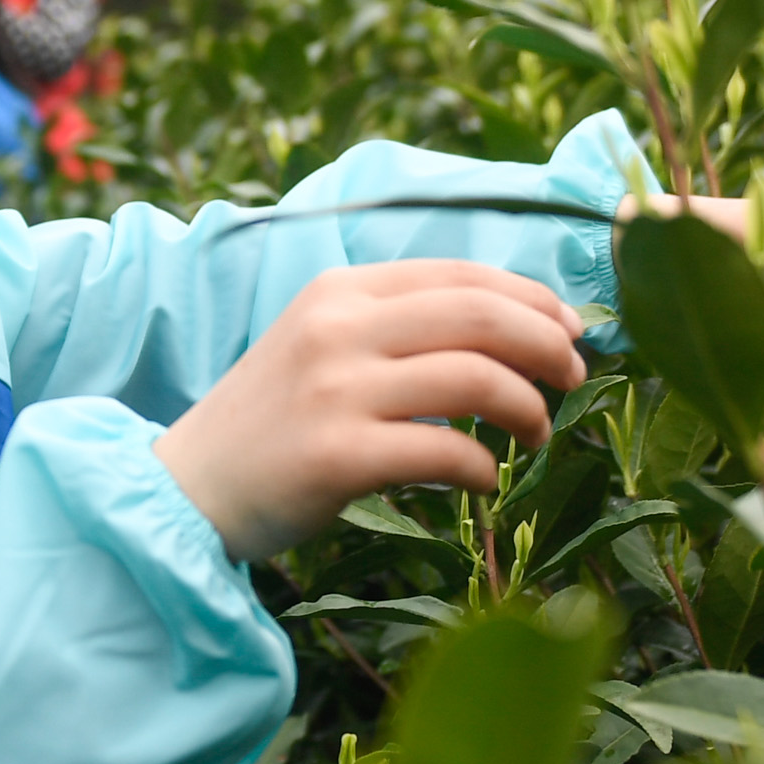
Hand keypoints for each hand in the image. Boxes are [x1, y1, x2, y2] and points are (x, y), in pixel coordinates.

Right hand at [154, 261, 587, 561]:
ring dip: (528, 408)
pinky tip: (485, 480)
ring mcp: (336, 391)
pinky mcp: (337, 457)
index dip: (534, 299)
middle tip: (574, 377)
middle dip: (549, 345)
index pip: (463, 275)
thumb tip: (513, 329)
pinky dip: (484, 468)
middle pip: (482, 316)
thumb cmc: (272, 423)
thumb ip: (396, 327)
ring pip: (476, 378)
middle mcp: (338, 329)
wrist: (189, 488)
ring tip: (536, 433)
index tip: (571, 330)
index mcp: (340, 290)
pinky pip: (446, 452)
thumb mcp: (322, 345)